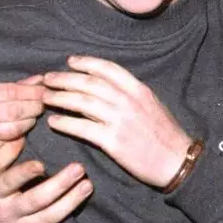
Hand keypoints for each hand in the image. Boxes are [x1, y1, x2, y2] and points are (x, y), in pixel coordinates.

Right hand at [0, 77, 45, 164]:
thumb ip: (10, 87)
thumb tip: (39, 79)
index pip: (11, 90)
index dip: (32, 92)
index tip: (46, 91)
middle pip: (15, 109)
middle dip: (35, 107)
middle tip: (44, 105)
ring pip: (14, 128)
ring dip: (29, 123)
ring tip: (33, 118)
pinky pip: (7, 143)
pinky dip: (18, 137)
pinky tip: (22, 132)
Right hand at [0, 138, 91, 222]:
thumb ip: (2, 154)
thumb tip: (22, 135)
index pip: (9, 182)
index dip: (25, 174)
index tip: (41, 164)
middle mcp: (7, 212)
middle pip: (36, 200)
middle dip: (60, 185)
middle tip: (79, 169)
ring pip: (47, 219)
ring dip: (70, 204)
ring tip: (87, 186)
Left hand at [43, 56, 194, 187]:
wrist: (176, 161)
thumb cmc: (164, 134)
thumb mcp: (152, 105)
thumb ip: (130, 94)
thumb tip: (104, 87)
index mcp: (138, 89)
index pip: (107, 68)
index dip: (86, 62)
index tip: (70, 61)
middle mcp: (128, 101)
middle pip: (89, 83)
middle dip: (64, 78)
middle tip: (47, 78)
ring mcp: (120, 121)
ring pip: (81, 102)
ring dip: (60, 98)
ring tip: (45, 97)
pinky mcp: (113, 142)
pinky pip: (82, 128)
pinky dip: (65, 123)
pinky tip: (53, 121)